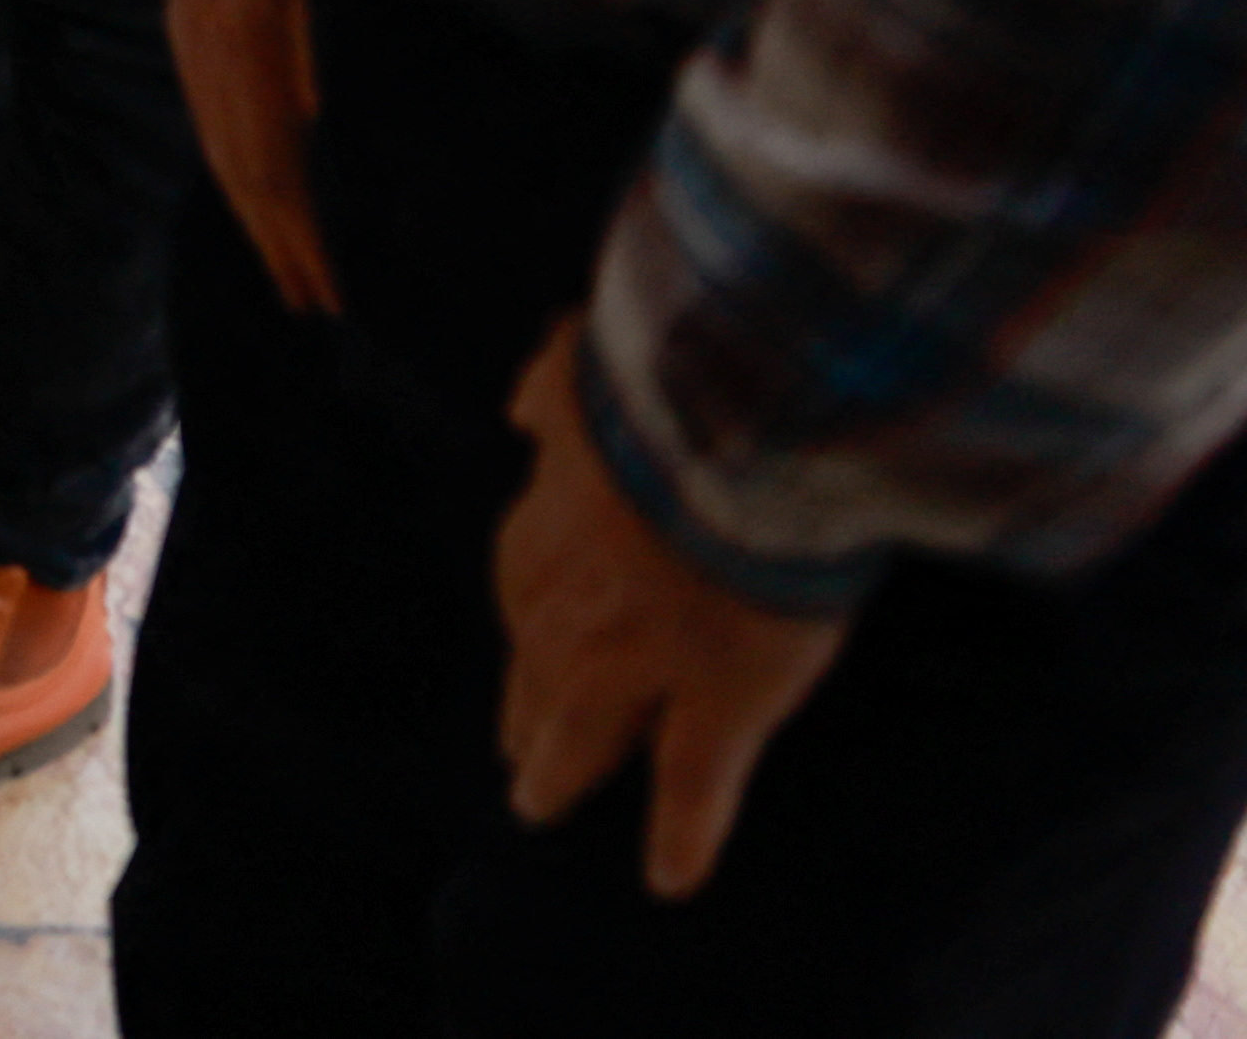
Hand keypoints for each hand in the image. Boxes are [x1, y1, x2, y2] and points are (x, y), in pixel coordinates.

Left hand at [153, 0, 337, 314]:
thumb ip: (287, 39)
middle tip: (312, 305)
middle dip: (277, 240)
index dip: (269, 213)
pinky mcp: (236, 4)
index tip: (300, 270)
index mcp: (207, 38)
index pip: (242, 148)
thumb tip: (308, 106)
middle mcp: (200, 44)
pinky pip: (258, 100)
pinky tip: (294, 206)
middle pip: (241, 168)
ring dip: (281, 222)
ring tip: (314, 284)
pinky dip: (277, 162)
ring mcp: (214, 28)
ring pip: (247, 150)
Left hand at [496, 313, 850, 897]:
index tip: (523, 640)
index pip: (525, 581)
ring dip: (560, 765)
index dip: (526, 616)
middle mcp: (576, 594)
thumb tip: (515, 408)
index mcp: (553, 513)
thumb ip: (551, 388)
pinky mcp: (717, 698)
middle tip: (514, 748)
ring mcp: (642, 653)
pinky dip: (682, 834)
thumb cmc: (673, 377)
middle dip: (523, 702)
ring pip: (585, 728)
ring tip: (539, 804)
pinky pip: (693, 784)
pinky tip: (669, 880)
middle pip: (536, 664)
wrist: (732, 417)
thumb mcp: (590, 366)